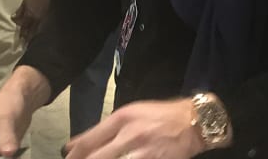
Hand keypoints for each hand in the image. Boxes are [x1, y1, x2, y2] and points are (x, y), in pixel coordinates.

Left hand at [11, 0, 52, 42]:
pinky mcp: (45, 19)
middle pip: (30, 31)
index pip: (23, 25)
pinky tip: (35, 34)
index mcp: (29, 15)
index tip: (18, 35)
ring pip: (36, 31)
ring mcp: (41, 20)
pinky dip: (37, 32)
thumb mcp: (24, 3)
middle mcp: (35, 19)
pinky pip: (40, 28)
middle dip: (26, 37)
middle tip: (23, 43)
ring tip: (29, 42)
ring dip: (32, 36)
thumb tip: (13, 18)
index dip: (20, 30)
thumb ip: (19, 11)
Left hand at [63, 99, 204, 158]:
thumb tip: (75, 145)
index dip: (74, 155)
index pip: (90, 141)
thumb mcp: (131, 113)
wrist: (193, 122)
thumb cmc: (160, 116)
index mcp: (122, 119)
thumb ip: (105, 129)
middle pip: (97, 158)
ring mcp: (143, 152)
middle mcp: (130, 135)